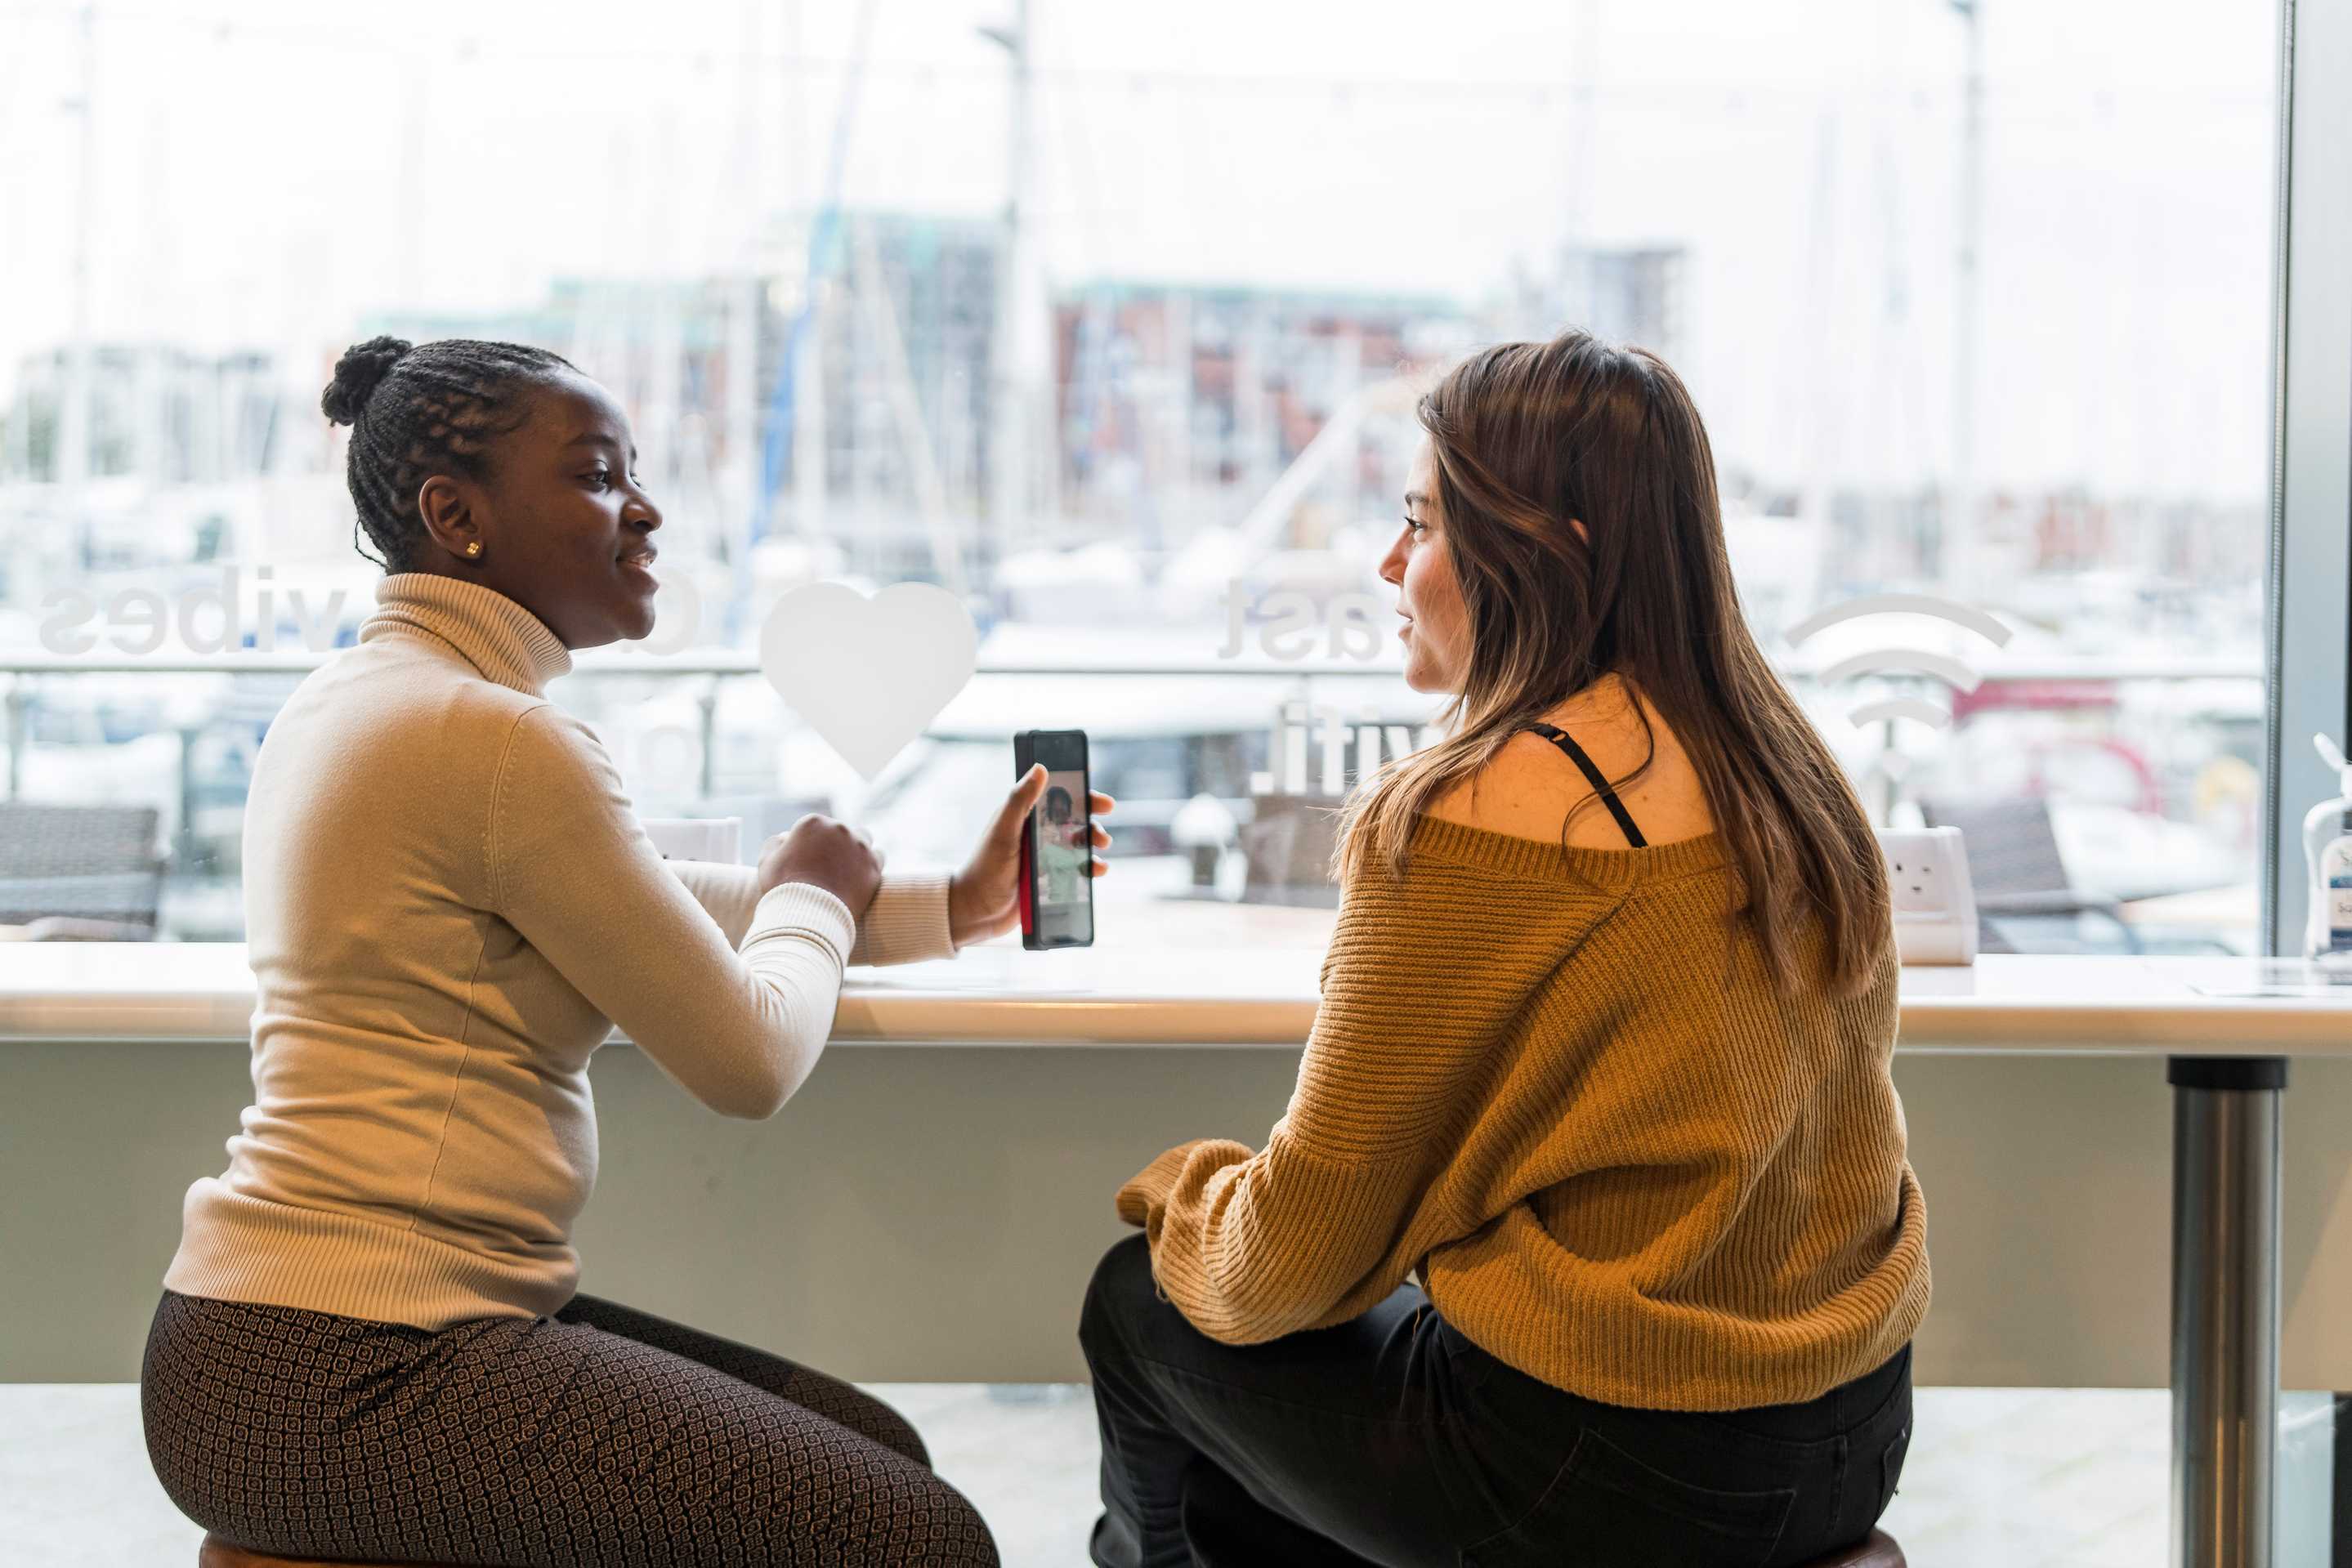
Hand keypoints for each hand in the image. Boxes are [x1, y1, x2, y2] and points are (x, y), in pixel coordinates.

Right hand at [757, 814, 884, 918]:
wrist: (808, 915)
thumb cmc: (783, 889)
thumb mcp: (767, 863)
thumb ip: (775, 844)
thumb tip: (786, 837)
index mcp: (813, 823)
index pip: (815, 826)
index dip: (811, 842)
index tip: (809, 858)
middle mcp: (839, 828)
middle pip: (840, 831)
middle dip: (835, 844)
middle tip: (829, 865)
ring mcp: (859, 845)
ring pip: (863, 838)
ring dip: (856, 848)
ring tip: (847, 868)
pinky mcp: (873, 865)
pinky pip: (878, 856)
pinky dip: (870, 863)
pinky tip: (861, 874)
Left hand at [948, 762, 1114, 947]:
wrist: (976, 912)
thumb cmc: (983, 869)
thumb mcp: (1003, 832)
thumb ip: (1020, 801)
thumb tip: (1040, 768)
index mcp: (1023, 819)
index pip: (1053, 796)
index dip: (1075, 789)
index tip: (1094, 786)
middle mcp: (1036, 836)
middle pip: (1072, 819)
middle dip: (1091, 816)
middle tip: (1105, 814)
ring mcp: (1045, 858)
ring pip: (1078, 844)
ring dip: (1094, 841)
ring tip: (1100, 845)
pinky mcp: (1051, 880)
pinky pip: (1078, 871)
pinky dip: (1091, 868)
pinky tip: (1097, 870)